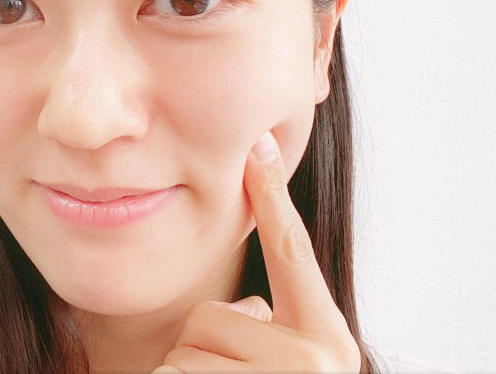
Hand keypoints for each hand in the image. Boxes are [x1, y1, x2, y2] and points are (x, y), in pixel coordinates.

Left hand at [150, 130, 361, 373]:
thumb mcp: (300, 364)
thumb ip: (281, 324)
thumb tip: (251, 307)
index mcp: (329, 341)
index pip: (291, 251)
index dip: (272, 196)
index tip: (260, 144)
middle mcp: (310, 362)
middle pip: (211, 313)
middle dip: (210, 344)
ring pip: (187, 345)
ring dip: (192, 369)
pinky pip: (166, 371)